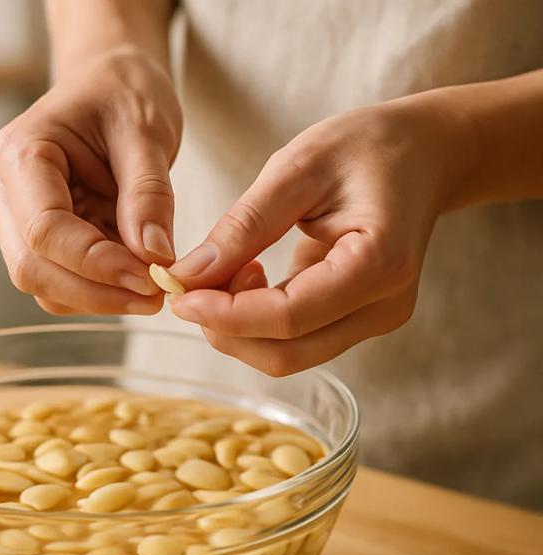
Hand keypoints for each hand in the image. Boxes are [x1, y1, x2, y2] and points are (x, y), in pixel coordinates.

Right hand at [0, 46, 181, 315]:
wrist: (111, 85)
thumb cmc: (123, 93)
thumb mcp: (146, 130)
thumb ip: (148, 194)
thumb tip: (154, 257)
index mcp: (21, 154)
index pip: (44, 229)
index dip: (96, 264)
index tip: (151, 277)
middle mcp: (7, 192)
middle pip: (33, 268)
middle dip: (96, 292)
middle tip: (156, 296)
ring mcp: (18, 221)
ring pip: (44, 286)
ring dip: (99, 299)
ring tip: (152, 288)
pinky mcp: (41, 242)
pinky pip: (61, 285)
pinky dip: (99, 293)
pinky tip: (135, 279)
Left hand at [168, 96, 467, 374]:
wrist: (425, 155)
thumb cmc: (367, 148)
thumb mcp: (298, 168)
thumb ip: (243, 227)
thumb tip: (186, 277)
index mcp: (379, 265)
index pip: (288, 318)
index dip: (224, 315)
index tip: (178, 294)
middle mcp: (383, 308)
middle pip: (285, 353)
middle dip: (224, 329)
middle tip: (193, 283)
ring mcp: (374, 322)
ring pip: (286, 356)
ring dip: (237, 327)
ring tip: (230, 268)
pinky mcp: (358, 323)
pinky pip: (295, 341)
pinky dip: (255, 321)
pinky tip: (250, 276)